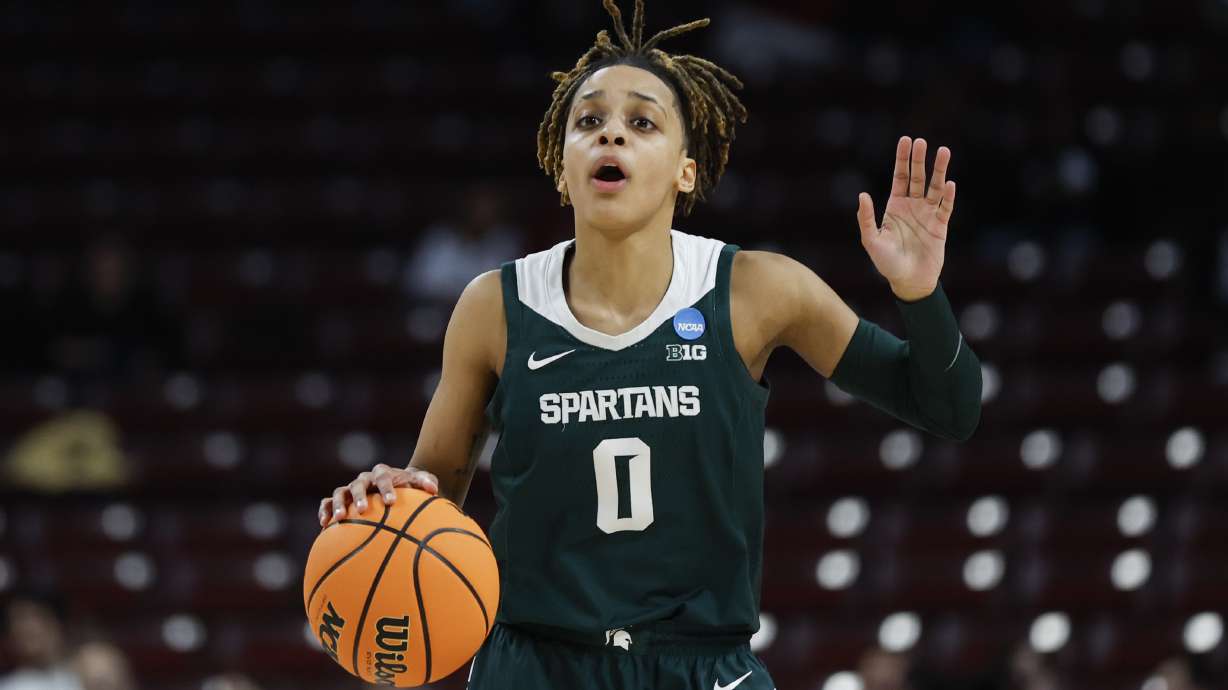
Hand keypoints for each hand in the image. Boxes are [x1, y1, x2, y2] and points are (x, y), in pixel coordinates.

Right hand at [318, 463, 439, 526]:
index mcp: (383, 473)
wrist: (398, 485)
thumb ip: (427, 481)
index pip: (383, 477)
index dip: (386, 488)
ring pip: (340, 492)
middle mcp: (365, 479)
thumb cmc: (410, 486)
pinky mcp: (341, 499)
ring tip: (340, 519)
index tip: (391, 501)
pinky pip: (328, 503)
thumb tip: (433, 489)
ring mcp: (351, 489)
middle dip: (360, 496)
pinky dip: (325, 510)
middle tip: (364, 510)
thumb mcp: (421, 481)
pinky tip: (324, 524)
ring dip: (339, 504)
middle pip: (358, 484)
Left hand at [856, 136, 956, 300]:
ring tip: (944, 152)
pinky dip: (948, 196)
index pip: (900, 177)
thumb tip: (862, 195)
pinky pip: (945, 207)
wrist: (908, 282)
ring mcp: (928, 215)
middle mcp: (913, 206)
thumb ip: (866, 218)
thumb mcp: (871, 241)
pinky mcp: (941, 226)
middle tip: (922, 141)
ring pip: (934, 187)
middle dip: (919, 159)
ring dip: (939, 170)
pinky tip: (949, 183)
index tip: (906, 141)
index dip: (902, 159)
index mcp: (895, 206)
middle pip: (917, 177)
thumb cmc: (887, 263)